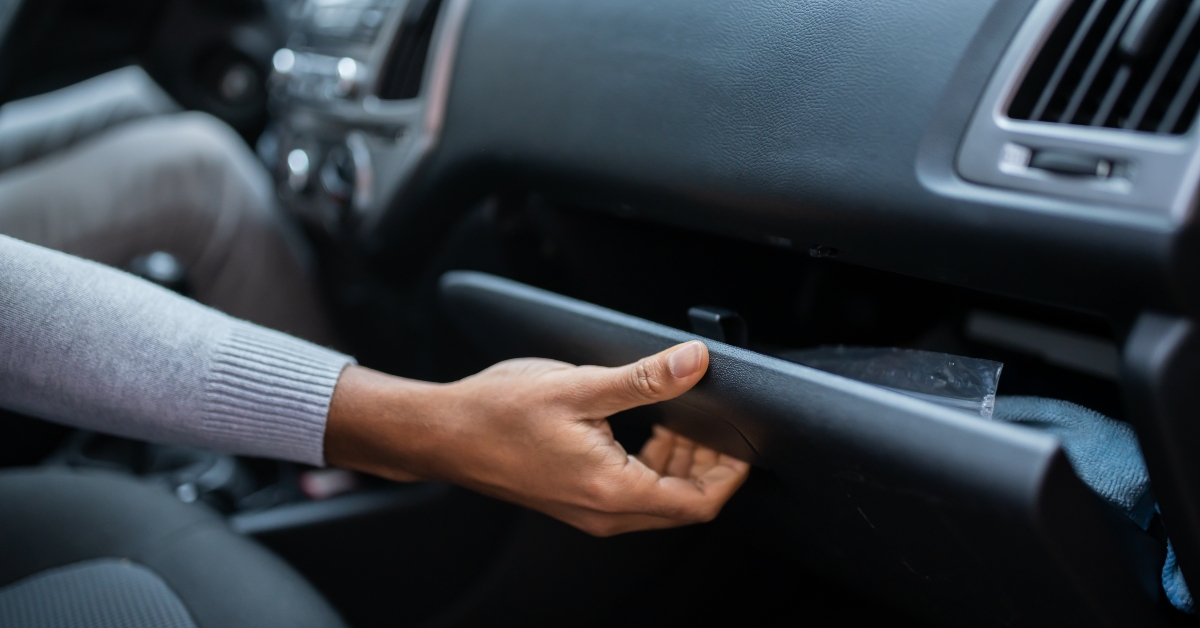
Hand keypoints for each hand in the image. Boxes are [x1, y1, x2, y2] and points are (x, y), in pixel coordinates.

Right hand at [325, 341, 749, 535]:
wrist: (442, 433)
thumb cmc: (496, 413)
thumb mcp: (580, 385)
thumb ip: (645, 378)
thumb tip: (694, 362)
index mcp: (613, 490)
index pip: (698, 503)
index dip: (730, 474)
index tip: (742, 442)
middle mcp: (605, 512)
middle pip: (683, 504)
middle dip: (707, 465)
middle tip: (712, 421)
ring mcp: (590, 510)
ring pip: (658, 499)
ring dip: (679, 464)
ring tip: (679, 419)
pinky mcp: (577, 499)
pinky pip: (632, 493)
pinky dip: (651, 465)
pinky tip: (645, 428)